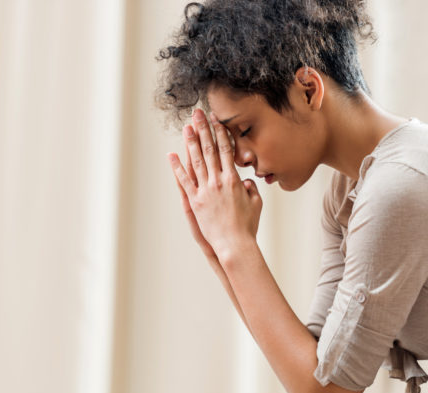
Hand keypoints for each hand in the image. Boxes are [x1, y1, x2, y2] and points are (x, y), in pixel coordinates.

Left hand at [167, 109, 262, 257]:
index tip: (216, 119)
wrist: (234, 244)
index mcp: (234, 180)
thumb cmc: (247, 227)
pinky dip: (177, 167)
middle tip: (198, 114)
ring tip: (186, 127)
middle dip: (204, 129)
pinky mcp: (195, 202)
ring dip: (190, 142)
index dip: (220, 133)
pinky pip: (184, 181)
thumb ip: (252, 190)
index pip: (226, 150)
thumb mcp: (256, 204)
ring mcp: (205, 190)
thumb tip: (247, 183)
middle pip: (209, 149)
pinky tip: (172, 155)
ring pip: (196, 161)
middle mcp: (218, 181)